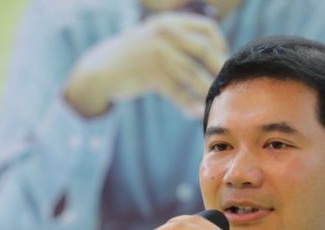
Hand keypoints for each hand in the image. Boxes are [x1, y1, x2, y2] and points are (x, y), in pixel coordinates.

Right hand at [63, 10, 226, 117]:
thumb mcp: (156, 39)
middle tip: (223, 88)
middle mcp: (165, 33)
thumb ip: (181, 42)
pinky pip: (177, 91)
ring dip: (205, 92)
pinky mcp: (149, 73)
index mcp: (170, 22)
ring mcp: (157, 52)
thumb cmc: (135, 58)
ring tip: (211, 105)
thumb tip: (216, 59)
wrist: (101, 69)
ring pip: (192, 74)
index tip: (222, 64)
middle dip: (218, 71)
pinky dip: (187, 103)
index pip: (207, 29)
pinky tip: (193, 112)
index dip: (220, 47)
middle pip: (204, 51)